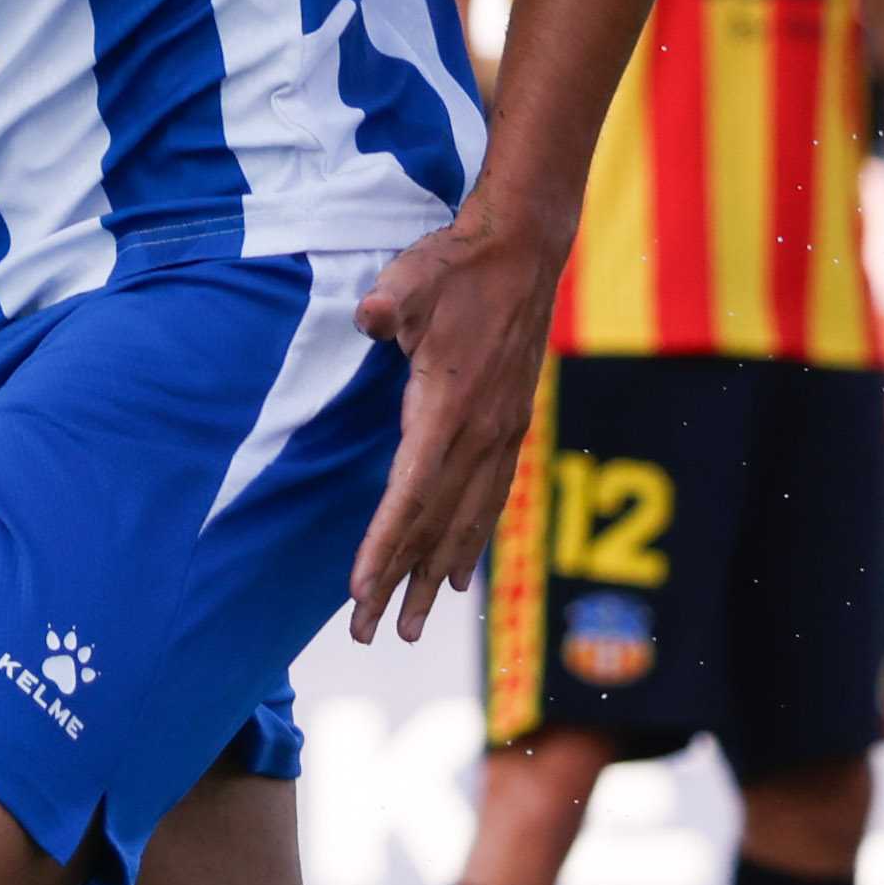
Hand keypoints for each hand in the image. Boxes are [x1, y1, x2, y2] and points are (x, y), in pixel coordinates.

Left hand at [348, 211, 564, 643]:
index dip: (384, 546)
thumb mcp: (412, 278)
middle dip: (400, 582)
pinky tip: (459, 574)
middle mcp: (480, 435)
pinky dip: (471, 543)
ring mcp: (500, 435)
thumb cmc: (457, 267)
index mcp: (448, 409)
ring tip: (411, 623)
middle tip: (370, 633)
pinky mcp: (509, 427)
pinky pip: (488, 501)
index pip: (410, 495)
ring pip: (466, 524)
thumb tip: (370, 318)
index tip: (360, 591)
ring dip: (436, 576)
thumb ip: (391, 304)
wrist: (524, 252)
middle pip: (434, 526)